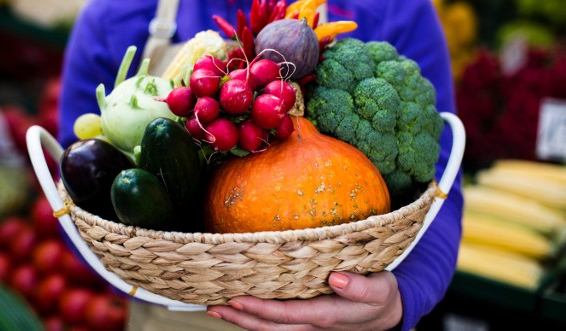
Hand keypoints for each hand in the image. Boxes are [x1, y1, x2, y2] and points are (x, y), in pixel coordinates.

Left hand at [206, 271, 402, 330]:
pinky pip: (276, 324)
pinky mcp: (306, 321)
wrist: (389, 313)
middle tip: (214, 307)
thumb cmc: (382, 297)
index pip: (286, 314)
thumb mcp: (379, 289)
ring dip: (243, 321)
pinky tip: (241, 311)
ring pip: (270, 329)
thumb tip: (336, 278)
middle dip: (241, 318)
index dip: (261, 309)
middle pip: (270, 327)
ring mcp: (308, 326)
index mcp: (326, 315)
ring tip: (217, 309)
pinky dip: (255, 319)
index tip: (238, 300)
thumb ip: (359, 287)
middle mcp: (312, 325)